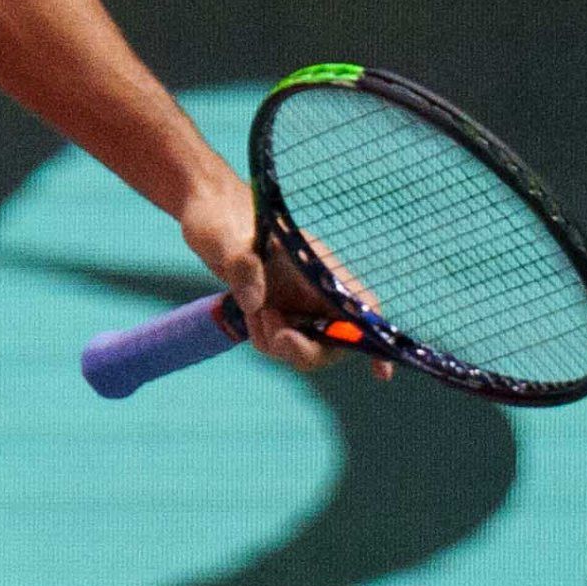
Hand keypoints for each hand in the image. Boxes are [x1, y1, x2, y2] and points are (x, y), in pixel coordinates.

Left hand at [177, 176, 377, 375]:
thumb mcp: (226, 239)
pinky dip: (263, 338)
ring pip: (302, 347)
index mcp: (320, 270)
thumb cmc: (222, 217)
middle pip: (333, 342)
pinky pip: (278, 343)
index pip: (363, 308)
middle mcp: (316, 290)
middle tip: (276, 334)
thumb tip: (258, 305)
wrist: (205, 213)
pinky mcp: (277, 310)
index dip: (374, 339)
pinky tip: (248, 314)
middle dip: (303, 348)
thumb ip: (243, 267)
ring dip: (274, 342)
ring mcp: (297, 302)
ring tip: (253, 312)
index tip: (380, 372)